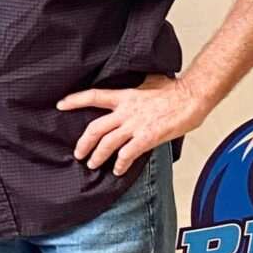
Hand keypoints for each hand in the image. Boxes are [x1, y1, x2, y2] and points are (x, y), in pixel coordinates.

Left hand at [57, 74, 206, 175]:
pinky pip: (127, 154)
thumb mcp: (149, 82)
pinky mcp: (147, 137)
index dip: (75, 100)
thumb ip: (136, 86)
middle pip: (95, 128)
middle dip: (83, 143)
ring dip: (98, 156)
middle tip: (78, 153)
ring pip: (108, 143)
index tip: (60, 104)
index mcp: (125, 96)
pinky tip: (118, 170)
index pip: (93, 96)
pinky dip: (120, 164)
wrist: (192, 96)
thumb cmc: (174, 90)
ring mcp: (135, 125)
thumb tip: (134, 84)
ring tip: (92, 164)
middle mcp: (126, 112)